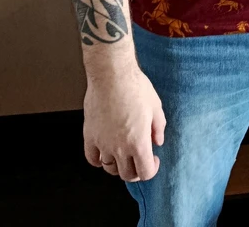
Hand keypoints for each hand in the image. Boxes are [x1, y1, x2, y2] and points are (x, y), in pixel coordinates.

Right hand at [83, 63, 166, 180]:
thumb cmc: (135, 86)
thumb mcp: (156, 106)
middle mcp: (120, 147)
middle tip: (140, 159)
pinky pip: (92, 158)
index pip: (145, 172)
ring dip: (118, 166)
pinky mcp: (90, 135)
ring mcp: (103, 143)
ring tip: (123, 155)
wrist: (111, 74)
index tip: (154, 160)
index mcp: (138, 142)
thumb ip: (159, 127)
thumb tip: (158, 141)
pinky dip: (98, 160)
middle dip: (136, 170)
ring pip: (109, 168)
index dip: (153, 169)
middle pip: (127, 174)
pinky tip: (104, 153)